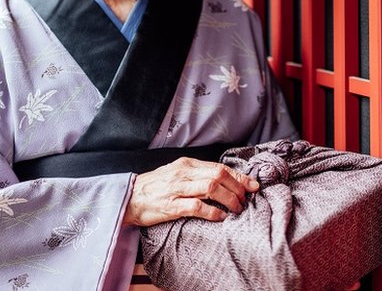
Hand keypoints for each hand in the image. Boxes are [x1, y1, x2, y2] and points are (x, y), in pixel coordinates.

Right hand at [123, 157, 259, 226]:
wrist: (128, 198)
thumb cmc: (154, 188)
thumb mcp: (176, 174)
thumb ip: (196, 175)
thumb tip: (222, 181)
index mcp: (186, 164)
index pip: (219, 167)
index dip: (239, 176)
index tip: (253, 185)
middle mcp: (183, 173)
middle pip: (219, 175)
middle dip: (238, 188)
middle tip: (246, 200)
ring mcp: (177, 189)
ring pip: (211, 188)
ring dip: (229, 199)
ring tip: (237, 209)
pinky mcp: (171, 206)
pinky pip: (197, 207)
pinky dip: (213, 212)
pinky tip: (221, 217)